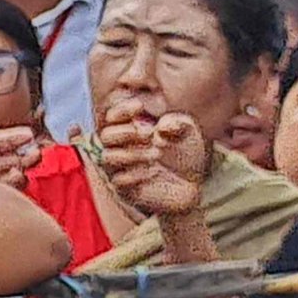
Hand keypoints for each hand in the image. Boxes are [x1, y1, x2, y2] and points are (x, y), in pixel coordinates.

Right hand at [96, 107, 213, 220]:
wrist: (193, 185)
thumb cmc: (186, 155)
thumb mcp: (189, 133)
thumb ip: (179, 123)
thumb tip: (162, 126)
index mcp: (129, 131)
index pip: (111, 117)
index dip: (120, 110)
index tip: (139, 106)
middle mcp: (119, 149)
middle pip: (104, 136)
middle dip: (124, 132)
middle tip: (148, 134)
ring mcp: (120, 170)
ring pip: (107, 158)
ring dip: (131, 153)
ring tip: (157, 153)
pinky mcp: (125, 191)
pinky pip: (118, 181)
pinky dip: (136, 174)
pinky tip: (153, 172)